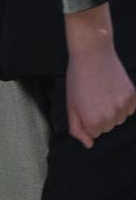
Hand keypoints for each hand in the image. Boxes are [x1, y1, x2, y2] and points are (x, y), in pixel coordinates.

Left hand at [65, 6, 135, 148]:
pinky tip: (113, 90)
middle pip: (108, 127)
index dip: (87, 119)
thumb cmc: (78, 79)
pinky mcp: (133, 97)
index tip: (83, 105)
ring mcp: (124, 107)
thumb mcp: (70, 105)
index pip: (94, 133)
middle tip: (92, 97)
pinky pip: (130, 109)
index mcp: (93, 121)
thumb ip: (77, 129)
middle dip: (100, 116)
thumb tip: (89, 144)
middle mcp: (111, 117)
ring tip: (102, 93)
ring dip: (112, 110)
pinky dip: (123, 103)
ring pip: (119, 119)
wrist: (92, 55)